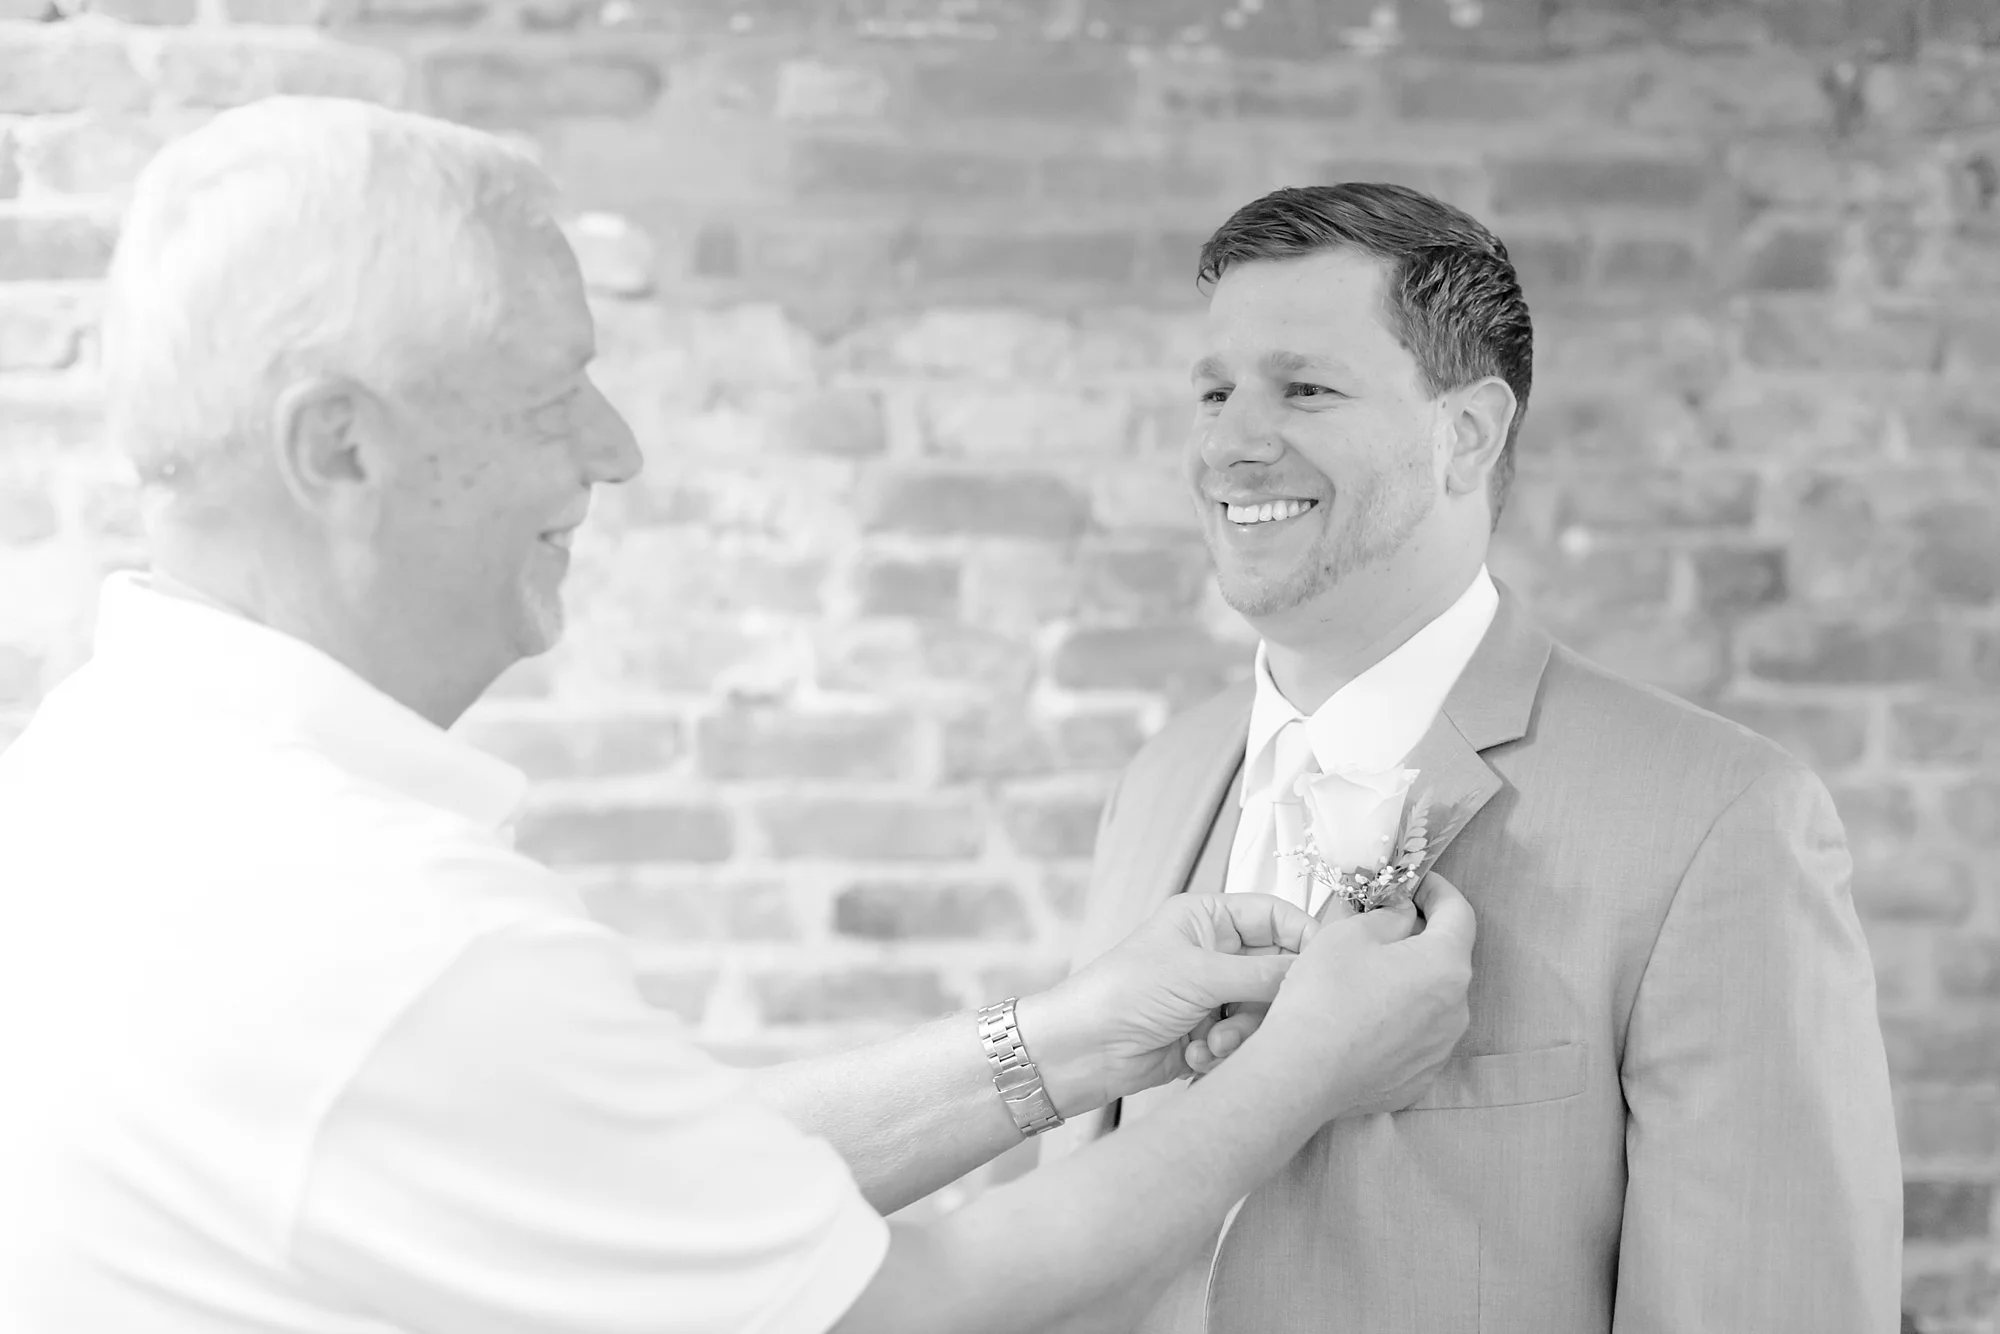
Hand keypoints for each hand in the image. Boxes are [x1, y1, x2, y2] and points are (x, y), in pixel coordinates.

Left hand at [1014, 893, 1317, 1116]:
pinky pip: (1245, 1041)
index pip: (1277, 917)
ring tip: (1213, 1044)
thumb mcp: (1199, 975)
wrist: (1081, 1050)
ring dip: (1243, 1033)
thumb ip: (1263, 974)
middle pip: (1277, 970)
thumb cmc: (1125, 992)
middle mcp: (1215, 952)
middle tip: (1254, 1020)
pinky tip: (1195, 1056)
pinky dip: (1226, 1052)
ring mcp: (1213, 994)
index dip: (1305, 940)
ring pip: (1264, 1011)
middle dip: (1267, 1002)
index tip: (1327, 971)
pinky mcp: (1210, 1033)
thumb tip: (1315, 973)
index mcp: (1209, 918)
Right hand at [1250, 873, 1475, 1117]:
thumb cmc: (1324, 996)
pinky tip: (1364, 1021)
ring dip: (1410, 983)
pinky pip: (1418, 1037)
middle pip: (1446, 960)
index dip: (1439, 891)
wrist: (1302, 1074)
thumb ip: (1389, 916)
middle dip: (1420, 939)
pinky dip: (1400, 1022)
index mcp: (1445, 966)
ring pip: (1433, 1001)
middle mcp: (1457, 1009)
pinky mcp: (1421, 1077)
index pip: (1459, 914)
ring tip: (1367, 981)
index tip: (1417, 883)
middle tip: (1382, 929)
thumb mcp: (1349, 934)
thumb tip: (1404, 916)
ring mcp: (1441, 1049)